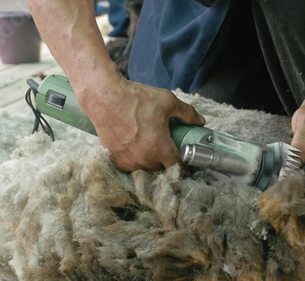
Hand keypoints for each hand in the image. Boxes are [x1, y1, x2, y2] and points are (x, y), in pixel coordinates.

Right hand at [80, 77, 205, 171]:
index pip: (177, 168)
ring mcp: (128, 161)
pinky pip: (132, 166)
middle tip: (168, 149)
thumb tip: (200, 122)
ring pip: (146, 169)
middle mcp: (144, 159)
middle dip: (167, 162)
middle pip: (162, 169)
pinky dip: (137, 161)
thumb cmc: (136, 99)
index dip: (184, 167)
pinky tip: (138, 148)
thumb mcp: (168, 101)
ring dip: (151, 162)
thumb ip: (187, 113)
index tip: (186, 162)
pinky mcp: (116, 159)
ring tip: (152, 148)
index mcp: (159, 148)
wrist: (104, 98)